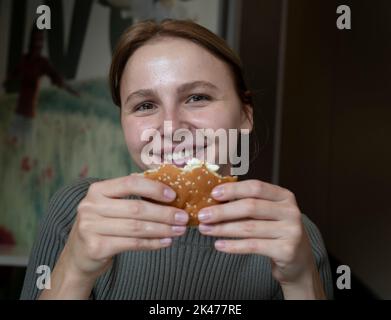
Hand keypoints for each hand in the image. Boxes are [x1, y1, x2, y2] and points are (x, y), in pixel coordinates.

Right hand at [62, 173, 188, 280]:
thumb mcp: (109, 206)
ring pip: (136, 228)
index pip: (130, 183)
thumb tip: (167, 191)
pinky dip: (152, 243)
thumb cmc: (102, 226)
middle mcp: (90, 206)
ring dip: (162, 229)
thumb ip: (130, 197)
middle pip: (136, 208)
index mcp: (97, 190)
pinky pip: (132, 244)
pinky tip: (165, 242)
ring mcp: (90, 227)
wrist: (79, 256)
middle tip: (183, 217)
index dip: (153, 188)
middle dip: (164, 213)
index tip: (173, 195)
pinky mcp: (96, 247)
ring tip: (179, 230)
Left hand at [197, 179, 324, 297]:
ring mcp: (291, 231)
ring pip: (249, 228)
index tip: (213, 194)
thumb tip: (214, 200)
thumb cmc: (276, 232)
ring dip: (223, 229)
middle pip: (251, 207)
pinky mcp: (286, 250)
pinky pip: (253, 246)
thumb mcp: (268, 213)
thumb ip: (248, 204)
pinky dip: (233, 246)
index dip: (233, 189)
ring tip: (206, 229)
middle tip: (203, 215)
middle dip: (223, 211)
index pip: (256, 187)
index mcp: (284, 196)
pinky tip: (219, 245)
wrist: (298, 261)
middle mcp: (290, 211)